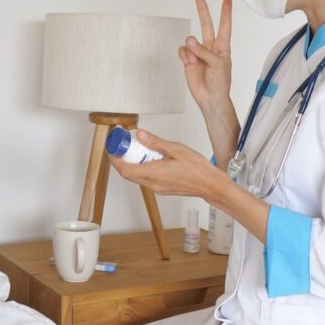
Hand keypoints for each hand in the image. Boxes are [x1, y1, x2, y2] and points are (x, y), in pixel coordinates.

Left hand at [109, 129, 229, 201]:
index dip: (115, 159)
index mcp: (154, 174)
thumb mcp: (177, 149)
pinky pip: (146, 178)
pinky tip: (152, 157)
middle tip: (125, 144)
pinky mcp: (162, 189)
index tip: (113, 147)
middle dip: (123, 159)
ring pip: (137, 176)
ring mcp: (157, 188)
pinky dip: (143, 167)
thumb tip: (140, 135)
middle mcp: (153, 184)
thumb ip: (156, 143)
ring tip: (139, 148)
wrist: (211, 186)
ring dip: (134, 163)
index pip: (125, 170)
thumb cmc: (198, 169)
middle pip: (129, 174)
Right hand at [180, 0, 232, 115]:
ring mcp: (198, 53)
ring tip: (195, 61)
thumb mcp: (217, 64)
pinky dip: (184, 56)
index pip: (224, 26)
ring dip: (191, 50)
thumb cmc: (220, 82)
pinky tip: (189, 64)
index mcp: (222, 47)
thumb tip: (189, 40)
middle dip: (203, 11)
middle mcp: (210, 47)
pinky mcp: (188, 60)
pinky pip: (182, 51)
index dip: (225, 12)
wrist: (210, 98)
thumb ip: (203, 50)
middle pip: (206, 25)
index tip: (226, 0)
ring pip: (190, 41)